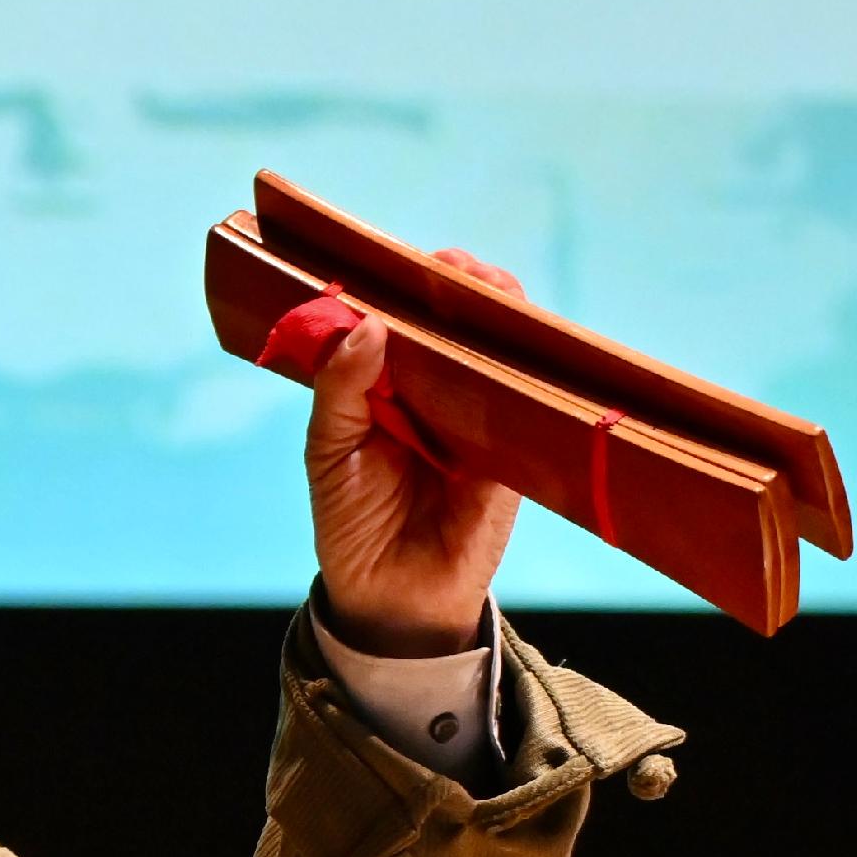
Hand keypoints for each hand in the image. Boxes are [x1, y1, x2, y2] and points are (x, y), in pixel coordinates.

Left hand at [307, 246, 527, 657]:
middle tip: (450, 265)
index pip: (399, 319)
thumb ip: (340, 389)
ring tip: (486, 285)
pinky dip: (527, 365)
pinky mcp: (513, 447)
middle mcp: (434, 392)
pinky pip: (527, 396)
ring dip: (497, 310)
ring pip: (495, 348)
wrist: (391, 598)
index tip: (401, 259)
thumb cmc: (352, 522)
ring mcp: (477, 415)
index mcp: (385, 385)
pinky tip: (520, 338)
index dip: (404, 284)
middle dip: (456, 285)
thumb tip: (369, 324)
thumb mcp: (329, 451)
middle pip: (454, 321)